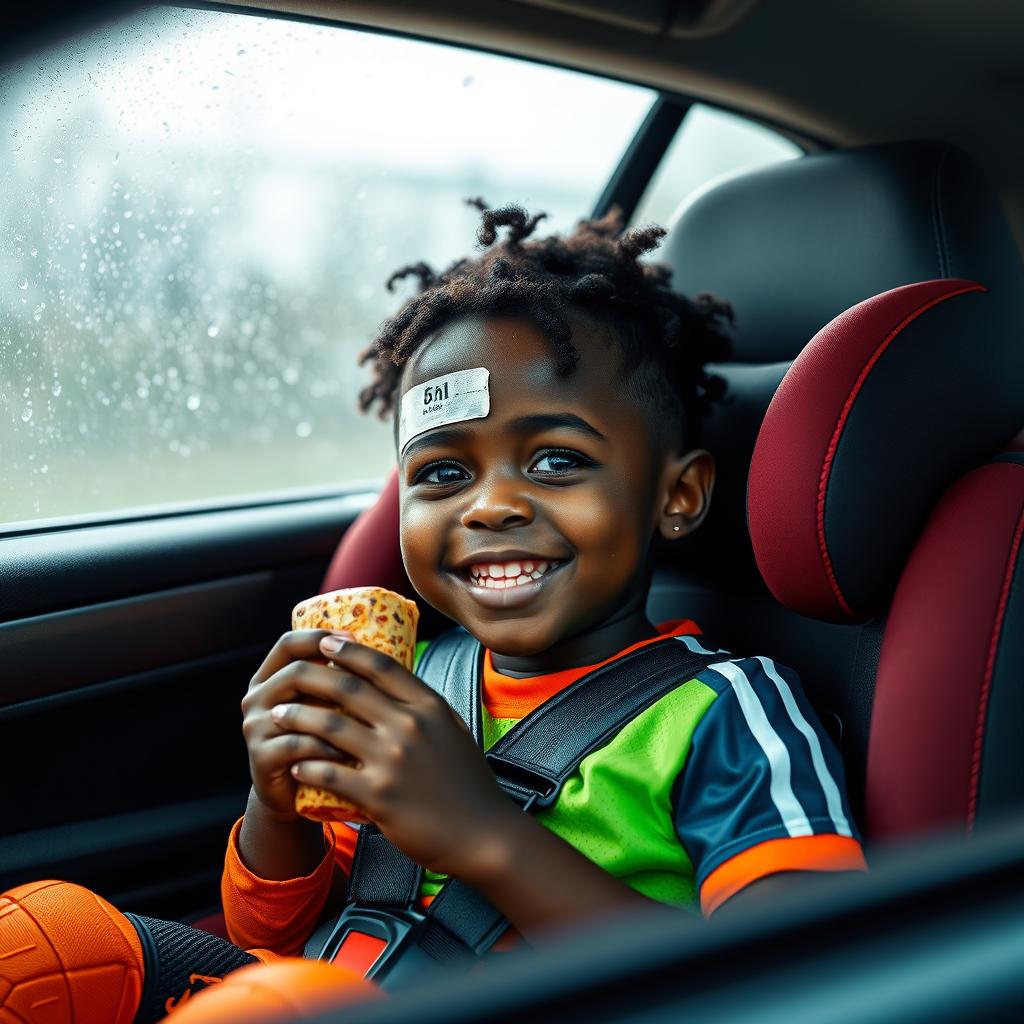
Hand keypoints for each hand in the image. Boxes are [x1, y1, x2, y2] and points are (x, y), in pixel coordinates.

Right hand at [240, 628, 365, 822]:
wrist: (294, 790)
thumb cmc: (319, 740)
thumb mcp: (324, 705)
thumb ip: (337, 680)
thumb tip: (380, 649)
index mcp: (270, 676)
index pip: (288, 644)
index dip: (319, 638)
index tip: (353, 638)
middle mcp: (257, 697)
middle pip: (294, 673)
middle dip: (334, 675)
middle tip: (368, 683)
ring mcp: (255, 727)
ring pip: (298, 710)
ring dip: (334, 715)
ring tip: (367, 720)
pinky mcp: (261, 757)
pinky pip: (298, 745)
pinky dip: (327, 748)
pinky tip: (350, 754)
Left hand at [275, 634, 519, 876]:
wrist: (482, 834)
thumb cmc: (469, 784)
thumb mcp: (454, 731)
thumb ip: (426, 708)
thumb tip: (398, 684)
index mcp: (429, 707)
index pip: (383, 666)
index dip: (350, 651)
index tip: (326, 642)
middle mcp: (410, 726)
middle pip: (349, 689)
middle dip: (312, 677)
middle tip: (290, 675)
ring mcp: (393, 760)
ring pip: (330, 727)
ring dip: (298, 718)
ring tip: (279, 715)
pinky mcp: (379, 794)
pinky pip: (329, 773)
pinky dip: (306, 765)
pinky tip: (294, 763)